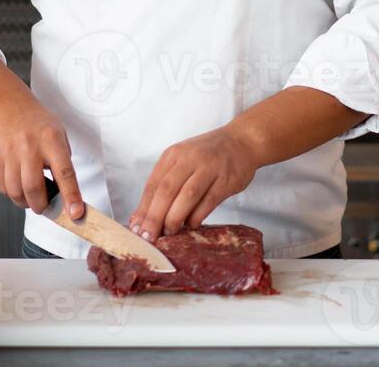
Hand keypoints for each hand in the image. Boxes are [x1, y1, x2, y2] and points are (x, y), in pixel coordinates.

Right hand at [0, 98, 84, 219]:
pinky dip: (11, 193)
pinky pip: (2, 187)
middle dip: (41, 205)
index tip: (76, 214)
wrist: (8, 107)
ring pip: (15, 192)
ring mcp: (8, 152)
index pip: (64, 172)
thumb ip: (62, 163)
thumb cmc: (37, 124)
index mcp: (51, 140)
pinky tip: (17, 184)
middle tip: (44, 207)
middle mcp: (28, 146)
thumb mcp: (59, 135)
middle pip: (33, 188)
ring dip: (25, 202)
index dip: (71, 196)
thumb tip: (65, 196)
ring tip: (30, 196)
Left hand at [128, 126, 259, 240]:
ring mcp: (209, 168)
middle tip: (148, 237)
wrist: (242, 141)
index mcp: (173, 155)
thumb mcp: (182, 161)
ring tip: (169, 233)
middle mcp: (189, 159)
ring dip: (175, 218)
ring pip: (186, 196)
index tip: (136, 229)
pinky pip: (208, 202)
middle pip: (166, 190)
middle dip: (154, 217)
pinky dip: (197, 217)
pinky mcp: (226, 180)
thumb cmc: (207, 155)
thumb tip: (142, 217)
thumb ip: (165, 185)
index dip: (143, 209)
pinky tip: (190, 226)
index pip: (153, 185)